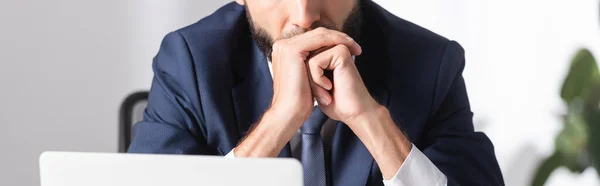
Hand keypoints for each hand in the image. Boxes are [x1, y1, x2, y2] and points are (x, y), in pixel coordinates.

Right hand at [268, 28, 361, 122]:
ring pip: (320, 34)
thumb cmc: (300, 101)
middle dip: (339, 38)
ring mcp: (286, 46)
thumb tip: (328, 59)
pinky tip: (348, 48)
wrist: (289, 113)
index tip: (350, 47)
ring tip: (355, 48)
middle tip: (356, 46)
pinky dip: (336, 42)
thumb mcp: (307, 78)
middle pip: (317, 33)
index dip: (332, 40)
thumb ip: (312, 64)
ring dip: (340, 39)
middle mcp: (282, 45)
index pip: (313, 38)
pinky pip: (320, 40)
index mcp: (285, 50)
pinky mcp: (292, 50)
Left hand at [307, 44, 411, 179]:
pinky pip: (314, 62)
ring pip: (308, 60)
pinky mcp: (340, 52)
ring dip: (314, 81)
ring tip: (327, 92)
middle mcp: (334, 48)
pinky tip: (330, 87)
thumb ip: (306, 69)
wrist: (353, 113)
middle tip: (326, 92)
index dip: (307, 78)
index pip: (304, 58)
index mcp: (328, 53)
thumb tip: (293, 61)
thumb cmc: (335, 102)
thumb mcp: (314, 84)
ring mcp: (338, 48)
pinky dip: (318, 79)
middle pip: (305, 57)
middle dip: (310, 79)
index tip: (324, 90)